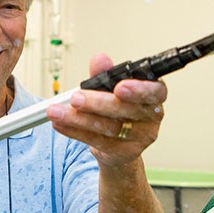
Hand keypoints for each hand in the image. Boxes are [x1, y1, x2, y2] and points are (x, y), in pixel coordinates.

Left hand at [46, 53, 166, 167]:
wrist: (119, 143)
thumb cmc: (118, 108)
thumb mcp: (110, 87)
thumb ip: (104, 74)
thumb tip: (100, 59)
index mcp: (154, 95)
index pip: (156, 91)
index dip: (140, 89)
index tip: (119, 86)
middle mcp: (153, 117)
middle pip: (127, 110)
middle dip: (98, 103)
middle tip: (76, 98)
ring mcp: (141, 137)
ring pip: (111, 127)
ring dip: (79, 119)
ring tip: (57, 111)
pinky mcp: (126, 153)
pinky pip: (99, 142)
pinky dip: (75, 131)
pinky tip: (61, 123)